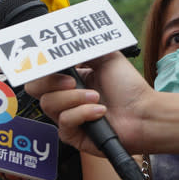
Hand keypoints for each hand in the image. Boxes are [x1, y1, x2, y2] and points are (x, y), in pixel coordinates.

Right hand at [23, 52, 153, 155]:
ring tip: (96, 97)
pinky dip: (83, 114)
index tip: (42, 61)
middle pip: (34, 88)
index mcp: (67, 78)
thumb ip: (82, 50)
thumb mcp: (105, 58)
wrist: (144, 113)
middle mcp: (63, 97)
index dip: (37, 67)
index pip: (40, 72)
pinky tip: (99, 111)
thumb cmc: (129, 88)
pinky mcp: (71, 134)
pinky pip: (64, 122)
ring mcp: (65, 116)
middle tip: (72, 81)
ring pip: (48, 104)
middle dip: (49, 82)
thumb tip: (61, 45)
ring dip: (74, 98)